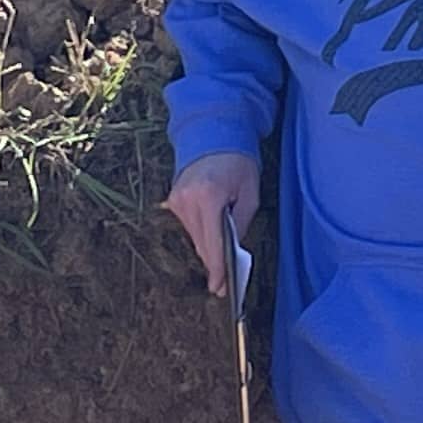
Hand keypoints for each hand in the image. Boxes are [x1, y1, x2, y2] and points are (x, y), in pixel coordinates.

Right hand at [166, 151, 259, 298]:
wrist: (214, 134)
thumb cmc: (239, 162)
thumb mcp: (250, 193)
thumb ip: (240, 224)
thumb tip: (232, 251)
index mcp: (208, 196)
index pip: (212, 241)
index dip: (218, 268)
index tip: (220, 288)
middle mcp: (186, 199)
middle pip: (200, 243)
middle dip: (213, 263)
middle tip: (223, 284)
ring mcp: (176, 200)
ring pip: (194, 237)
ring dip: (208, 248)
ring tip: (222, 262)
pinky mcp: (173, 200)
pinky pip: (190, 226)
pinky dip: (202, 234)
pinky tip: (213, 239)